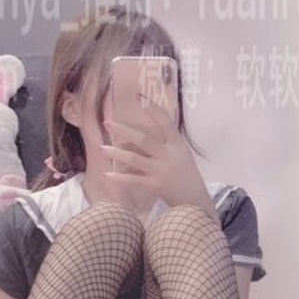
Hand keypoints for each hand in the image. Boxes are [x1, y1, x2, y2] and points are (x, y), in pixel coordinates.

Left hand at [102, 103, 216, 216]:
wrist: (196, 202)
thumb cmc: (187, 176)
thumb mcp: (182, 155)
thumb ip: (166, 143)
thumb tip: (141, 132)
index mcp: (178, 144)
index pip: (165, 121)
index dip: (152, 108)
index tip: (138, 96)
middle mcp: (170, 155)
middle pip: (144, 139)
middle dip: (124, 130)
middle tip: (108, 123)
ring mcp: (163, 170)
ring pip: (135, 159)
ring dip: (117, 153)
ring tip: (102, 148)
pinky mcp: (157, 186)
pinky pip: (134, 180)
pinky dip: (120, 178)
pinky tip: (107, 175)